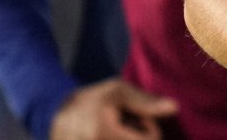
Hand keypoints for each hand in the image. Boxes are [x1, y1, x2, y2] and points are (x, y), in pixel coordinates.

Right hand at [49, 77, 177, 139]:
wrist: (52, 113)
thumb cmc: (90, 100)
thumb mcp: (117, 92)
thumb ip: (146, 102)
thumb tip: (174, 108)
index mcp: (104, 135)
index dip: (148, 129)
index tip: (137, 119)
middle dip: (136, 136)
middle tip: (124, 126)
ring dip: (125, 138)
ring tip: (112, 133)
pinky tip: (105, 136)